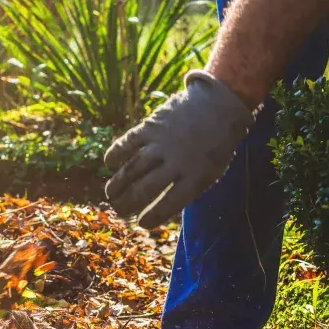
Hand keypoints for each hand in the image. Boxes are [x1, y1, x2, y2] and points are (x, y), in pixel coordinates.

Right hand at [104, 70, 253, 227]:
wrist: (219, 104)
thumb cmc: (215, 145)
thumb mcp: (211, 171)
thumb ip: (188, 187)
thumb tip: (159, 206)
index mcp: (197, 176)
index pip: (169, 203)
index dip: (153, 216)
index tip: (141, 223)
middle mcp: (178, 160)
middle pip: (146, 188)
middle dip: (129, 202)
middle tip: (120, 210)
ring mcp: (163, 142)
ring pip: (133, 168)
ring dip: (118, 183)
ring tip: (110, 193)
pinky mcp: (152, 125)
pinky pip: (128, 142)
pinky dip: (116, 153)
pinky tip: (109, 163)